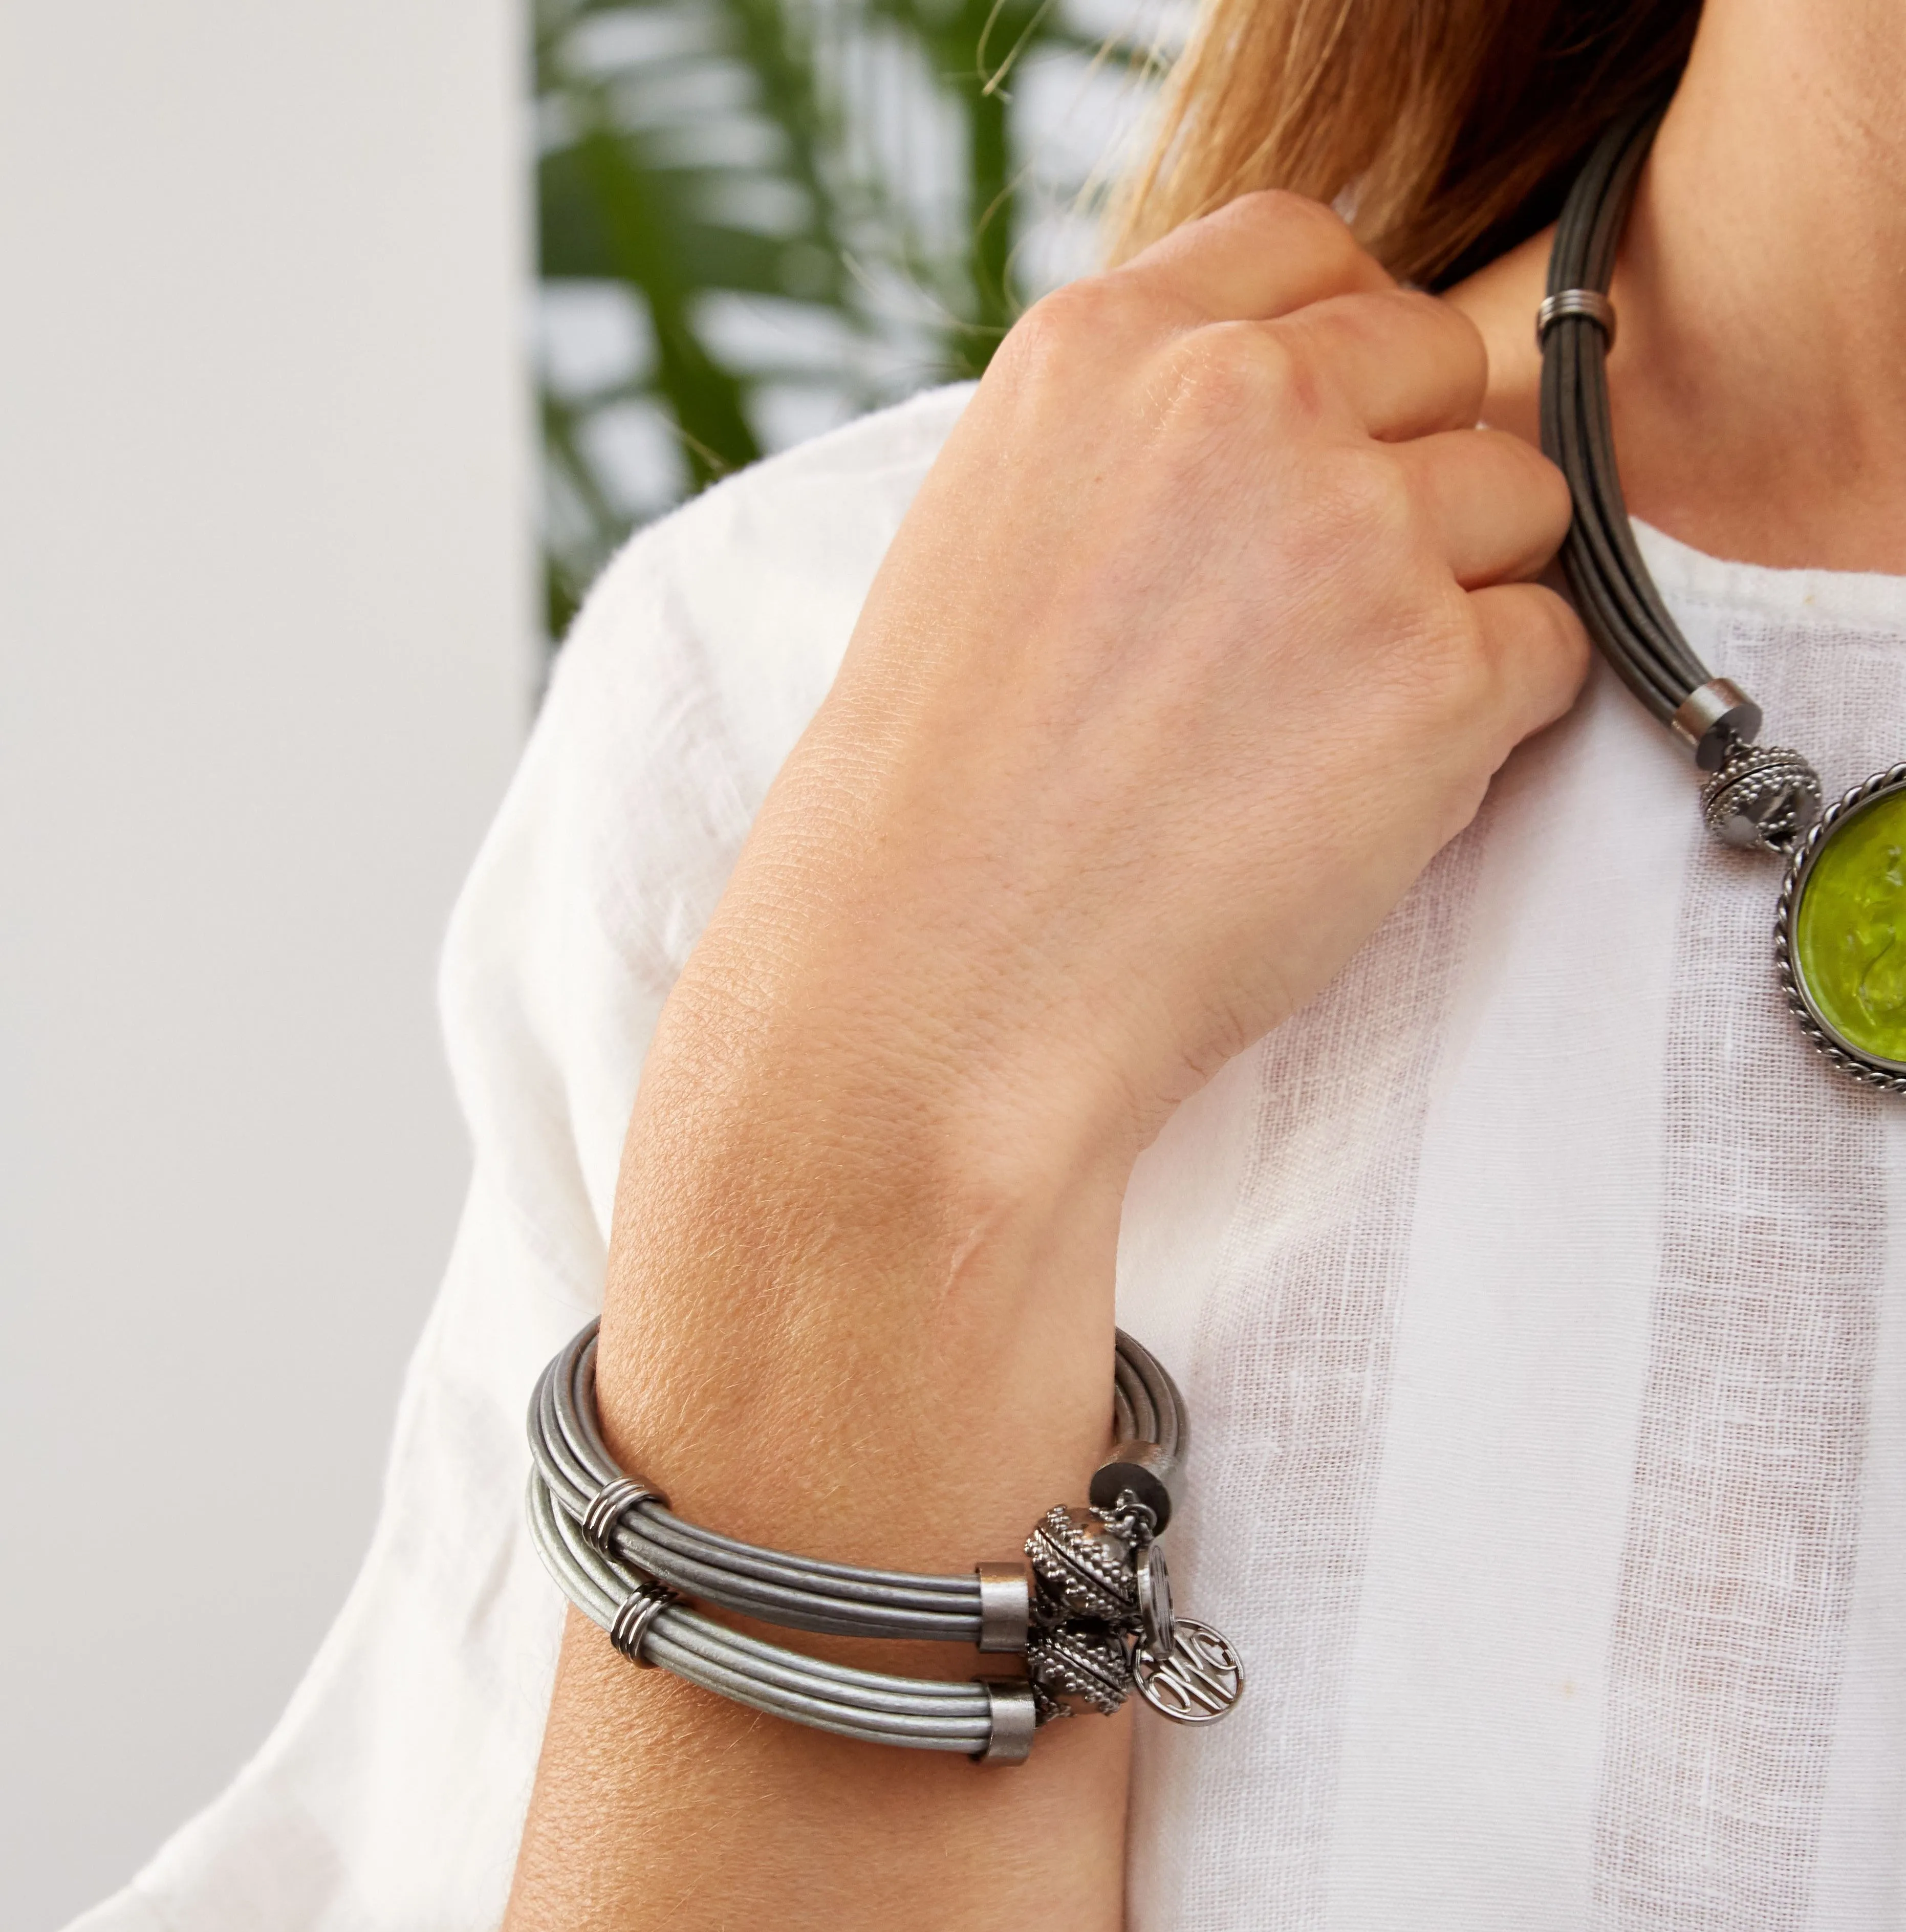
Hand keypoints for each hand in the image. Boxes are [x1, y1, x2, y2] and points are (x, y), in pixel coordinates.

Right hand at [671, 189, 1586, 1179]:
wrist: (935, 996)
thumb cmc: (943, 807)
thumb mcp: (991, 537)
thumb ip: (1138, 439)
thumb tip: (1293, 414)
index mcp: (1102, 349)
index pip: (1309, 248)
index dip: (1339, 356)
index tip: (1317, 455)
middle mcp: (1236, 401)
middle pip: (1436, 365)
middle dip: (1407, 478)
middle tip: (1318, 630)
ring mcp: (1351, 533)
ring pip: (1519, 503)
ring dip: (1461, 601)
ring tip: (1328, 726)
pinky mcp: (1441, 676)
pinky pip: (1554, 648)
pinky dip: (1491, 721)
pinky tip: (1362, 795)